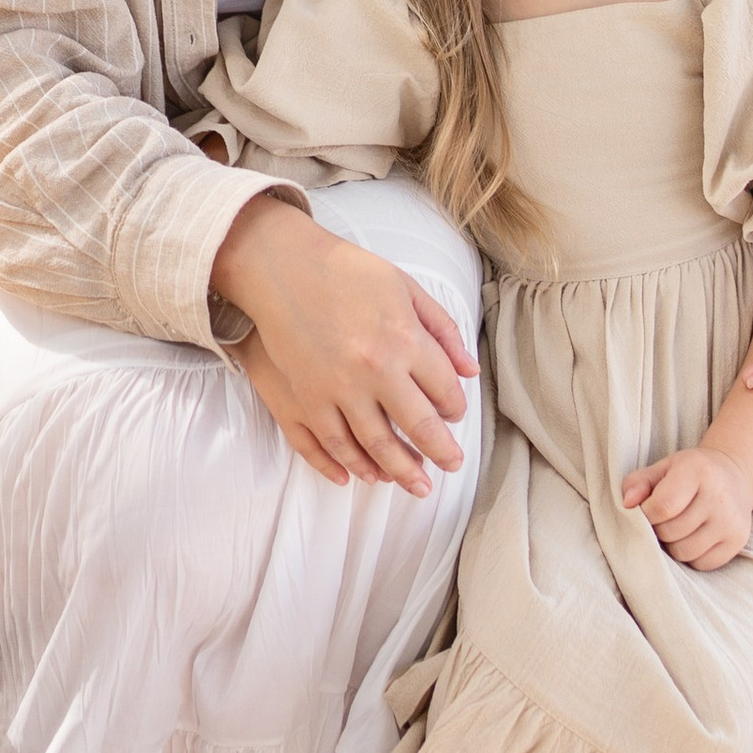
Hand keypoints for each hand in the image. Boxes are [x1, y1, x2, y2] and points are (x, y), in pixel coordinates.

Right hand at [214, 196, 473, 495]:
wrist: (282, 267)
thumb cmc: (346, 271)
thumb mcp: (404, 287)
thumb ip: (442, 328)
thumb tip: (470, 370)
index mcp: (406, 340)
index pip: (444, 389)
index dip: (455, 406)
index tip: (455, 413)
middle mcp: (377, 370)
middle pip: (419, 426)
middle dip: (441, 451)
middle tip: (452, 465)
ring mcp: (339, 388)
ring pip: (377, 446)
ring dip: (401, 471)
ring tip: (417, 485)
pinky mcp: (307, 397)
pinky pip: (332, 444)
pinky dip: (349, 465)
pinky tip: (363, 476)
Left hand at [623, 447, 752, 569]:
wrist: (733, 476)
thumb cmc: (689, 473)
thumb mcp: (662, 468)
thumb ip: (638, 483)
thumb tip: (626, 503)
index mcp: (697, 471)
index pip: (662, 506)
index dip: (646, 514)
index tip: (647, 510)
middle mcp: (719, 496)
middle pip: (671, 532)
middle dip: (659, 529)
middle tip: (664, 519)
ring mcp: (731, 521)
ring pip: (685, 552)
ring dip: (673, 545)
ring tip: (678, 528)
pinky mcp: (738, 541)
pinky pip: (702, 564)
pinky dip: (692, 556)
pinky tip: (694, 536)